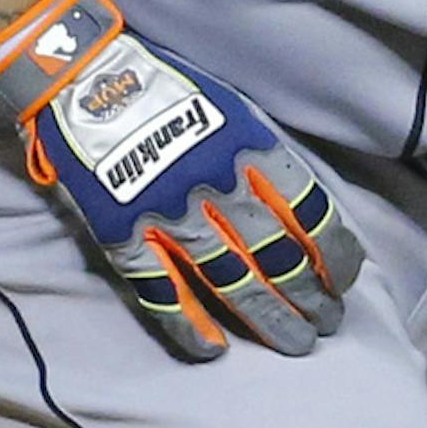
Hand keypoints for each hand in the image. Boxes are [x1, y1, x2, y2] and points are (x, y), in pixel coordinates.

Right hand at [0, 0, 363, 360]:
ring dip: (270, 319)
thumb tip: (300, 213)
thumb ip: (262, 161)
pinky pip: (162, 292)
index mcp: (250, 149)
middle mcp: (218, 186)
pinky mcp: (125, 235)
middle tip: (328, 325)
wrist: (83, 76)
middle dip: (312, 299)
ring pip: (234, 282)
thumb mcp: (231, 108)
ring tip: (296, 343)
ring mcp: (170, 215)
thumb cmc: (164, 90)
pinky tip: (214, 350)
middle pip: (280, 258)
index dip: (335, 258)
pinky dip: (190, 326)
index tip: (344, 282)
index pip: (313, 215)